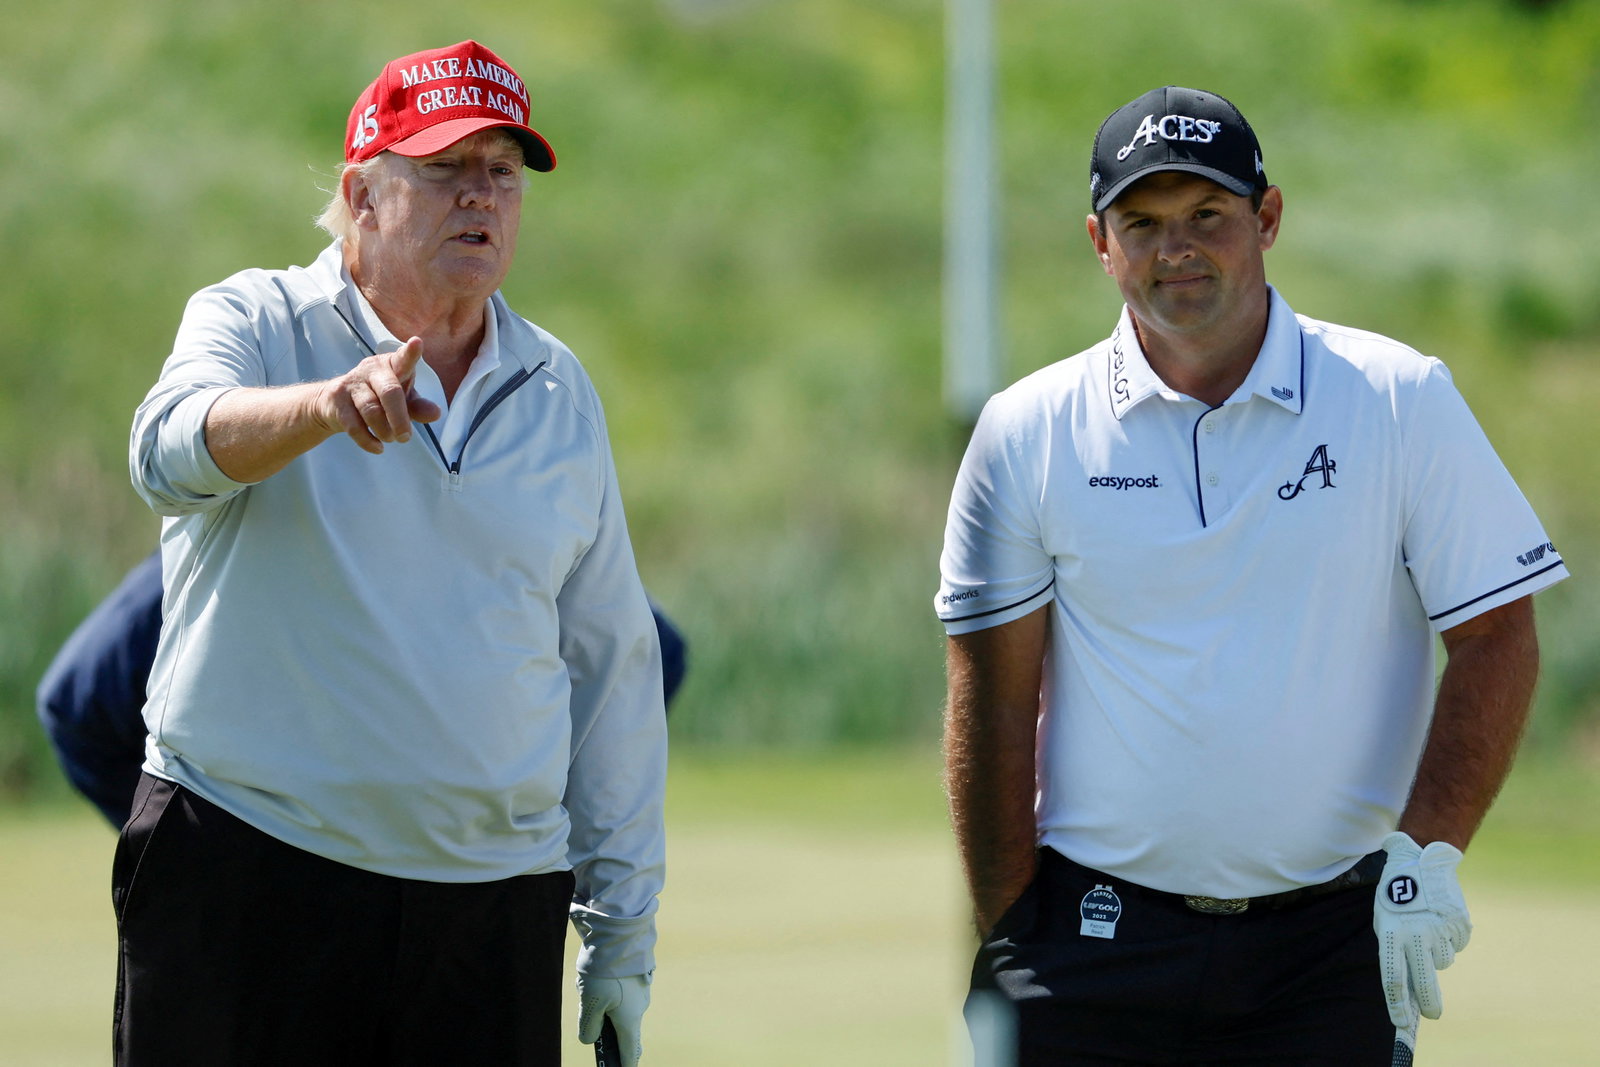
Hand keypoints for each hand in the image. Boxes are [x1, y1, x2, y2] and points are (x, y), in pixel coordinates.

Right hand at [317, 336, 440, 452]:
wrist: (334, 402)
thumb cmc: (378, 397)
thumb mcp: (402, 400)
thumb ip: (418, 407)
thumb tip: (436, 414)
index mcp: (392, 365)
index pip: (403, 359)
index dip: (410, 353)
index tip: (417, 343)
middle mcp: (371, 370)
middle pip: (389, 392)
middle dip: (399, 418)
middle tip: (406, 437)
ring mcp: (352, 384)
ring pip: (371, 410)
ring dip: (384, 430)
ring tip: (392, 438)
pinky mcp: (336, 400)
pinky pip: (353, 425)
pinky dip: (367, 440)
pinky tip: (378, 447)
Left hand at [577, 972, 650, 1066]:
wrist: (619, 936)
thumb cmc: (605, 973)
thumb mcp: (590, 1002)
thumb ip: (589, 1026)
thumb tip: (590, 1038)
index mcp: (629, 1020)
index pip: (629, 1051)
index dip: (626, 1064)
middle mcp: (639, 1009)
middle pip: (625, 1031)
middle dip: (613, 1037)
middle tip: (602, 1041)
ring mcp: (640, 993)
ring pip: (620, 1008)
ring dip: (604, 1007)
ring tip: (586, 989)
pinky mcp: (637, 978)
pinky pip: (622, 992)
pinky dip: (608, 992)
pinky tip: (595, 976)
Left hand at [1373, 831, 1471, 1030]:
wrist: (1422, 859)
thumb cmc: (1396, 894)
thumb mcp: (1384, 918)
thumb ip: (1393, 949)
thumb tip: (1405, 988)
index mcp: (1391, 932)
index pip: (1392, 978)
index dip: (1396, 1005)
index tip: (1400, 1023)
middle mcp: (1416, 933)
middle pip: (1423, 982)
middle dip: (1429, 1004)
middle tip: (1432, 1013)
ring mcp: (1439, 929)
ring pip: (1442, 961)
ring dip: (1436, 953)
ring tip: (1428, 928)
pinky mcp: (1459, 924)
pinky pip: (1457, 944)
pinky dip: (1451, 938)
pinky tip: (1441, 918)